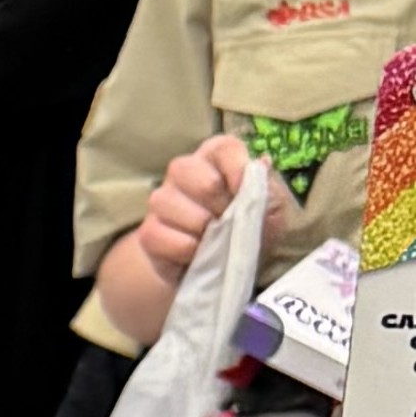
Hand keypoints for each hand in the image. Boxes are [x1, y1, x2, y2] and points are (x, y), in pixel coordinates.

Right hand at [96, 130, 253, 348]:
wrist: (221, 269)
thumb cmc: (247, 230)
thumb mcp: (269, 211)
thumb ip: (267, 188)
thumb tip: (261, 163)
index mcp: (217, 160)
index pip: (222, 147)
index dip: (235, 167)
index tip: (245, 191)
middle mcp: (183, 172)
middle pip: (185, 168)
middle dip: (214, 199)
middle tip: (230, 220)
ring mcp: (160, 201)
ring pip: (169, 202)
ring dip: (200, 227)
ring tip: (215, 239)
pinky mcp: (148, 232)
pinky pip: (162, 235)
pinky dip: (186, 249)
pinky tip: (197, 254)